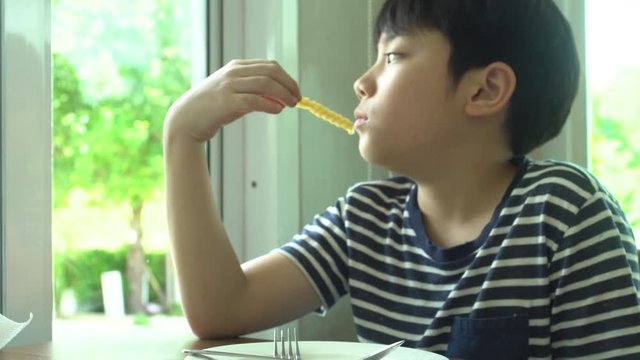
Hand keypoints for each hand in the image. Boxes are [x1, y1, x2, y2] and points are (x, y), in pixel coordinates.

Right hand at [165, 59, 300, 142]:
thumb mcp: (235, 95)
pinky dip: (269, 104)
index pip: (270, 66)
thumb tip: (280, 100)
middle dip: (288, 85)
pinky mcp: (226, 101)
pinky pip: (254, 100)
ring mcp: (229, 86)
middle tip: (297, 99)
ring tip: (291, 105)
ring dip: (283, 94)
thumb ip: (256, 94)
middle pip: (270, 72)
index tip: (296, 91)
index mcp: (237, 67)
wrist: (186, 119)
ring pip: (265, 84)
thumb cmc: (213, 109)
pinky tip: (277, 110)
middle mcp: (234, 73)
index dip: (287, 78)